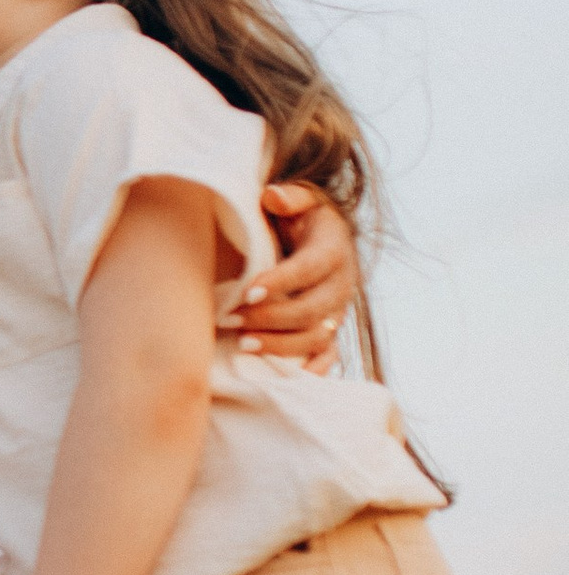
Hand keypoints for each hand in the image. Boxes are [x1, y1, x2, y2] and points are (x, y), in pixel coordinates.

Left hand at [223, 183, 353, 369]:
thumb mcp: (301, 198)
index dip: (281, 282)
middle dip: (271, 318)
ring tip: (243, 343)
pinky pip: (329, 356)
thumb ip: (289, 197)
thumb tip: (273, 197)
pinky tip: (283, 378)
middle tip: (232, 319)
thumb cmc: (302, 217)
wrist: (323, 236)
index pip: (310, 269)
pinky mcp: (331, 330)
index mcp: (333, 250)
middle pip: (312, 310)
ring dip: (281, 345)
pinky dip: (311, 370)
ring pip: (317, 337)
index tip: (247, 292)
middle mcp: (341, 285)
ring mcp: (337, 311)